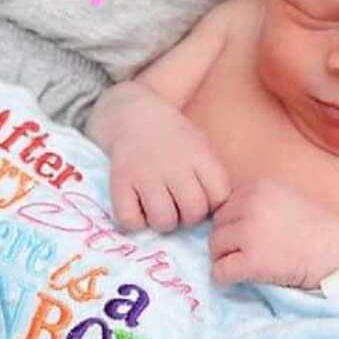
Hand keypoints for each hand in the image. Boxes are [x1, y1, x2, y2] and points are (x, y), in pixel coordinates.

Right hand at [95, 83, 229, 232]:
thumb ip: (211, 174)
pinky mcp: (119, 182)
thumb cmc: (172, 139)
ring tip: (160, 209)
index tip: (202, 198)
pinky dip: (135, 222)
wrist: (133, 115)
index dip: (213, 204)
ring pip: (164, 220)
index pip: (219, 195)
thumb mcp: (200, 145)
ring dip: (164, 222)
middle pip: (194, 211)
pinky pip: (130, 220)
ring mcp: (144, 173)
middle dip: (189, 217)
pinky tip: (138, 209)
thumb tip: (217, 213)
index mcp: (198, 154)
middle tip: (180, 207)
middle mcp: (173, 164)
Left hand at [209, 179, 338, 289]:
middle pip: (217, 224)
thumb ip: (256, 202)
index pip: (225, 205)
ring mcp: (250, 232)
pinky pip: (219, 271)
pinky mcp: (251, 260)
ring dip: (226, 258)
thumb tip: (221, 218)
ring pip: (214, 246)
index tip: (252, 236)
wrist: (337, 255)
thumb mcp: (284, 199)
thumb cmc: (314, 231)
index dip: (235, 223)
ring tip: (248, 264)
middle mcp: (251, 205)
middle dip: (228, 240)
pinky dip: (225, 278)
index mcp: (259, 187)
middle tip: (249, 253)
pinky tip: (242, 278)